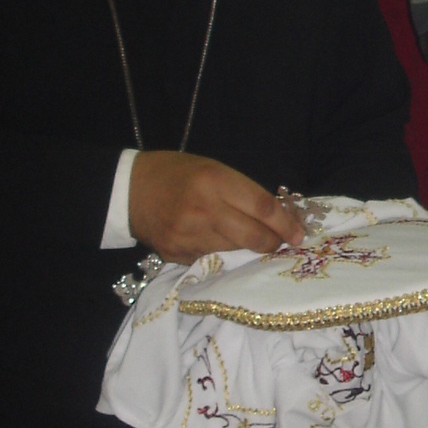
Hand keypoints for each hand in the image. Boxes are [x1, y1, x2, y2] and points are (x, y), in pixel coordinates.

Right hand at [128, 151, 306, 262]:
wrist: (129, 190)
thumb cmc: (176, 173)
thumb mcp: (212, 169)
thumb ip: (241, 191)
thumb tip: (277, 217)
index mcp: (215, 180)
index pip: (262, 208)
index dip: (286, 224)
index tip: (299, 234)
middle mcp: (204, 210)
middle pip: (254, 236)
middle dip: (273, 243)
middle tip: (281, 243)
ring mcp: (190, 236)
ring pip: (235, 251)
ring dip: (247, 248)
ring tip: (247, 238)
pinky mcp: (178, 255)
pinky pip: (212, 258)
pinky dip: (221, 252)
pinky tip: (215, 241)